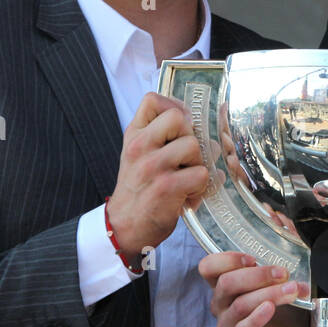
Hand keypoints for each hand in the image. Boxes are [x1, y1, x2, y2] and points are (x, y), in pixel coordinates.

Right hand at [106, 92, 210, 263]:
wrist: (125, 226)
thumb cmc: (139, 187)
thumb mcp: (138, 153)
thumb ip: (160, 133)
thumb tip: (197, 119)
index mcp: (134, 135)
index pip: (152, 100)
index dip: (174, 108)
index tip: (181, 126)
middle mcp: (140, 147)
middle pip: (180, 118)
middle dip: (191, 137)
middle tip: (185, 159)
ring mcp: (152, 167)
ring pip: (194, 145)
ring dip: (198, 163)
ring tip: (187, 177)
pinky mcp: (166, 187)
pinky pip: (202, 173)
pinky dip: (202, 186)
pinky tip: (189, 194)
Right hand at [199, 252, 308, 326]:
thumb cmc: (280, 305)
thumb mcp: (278, 278)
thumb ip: (278, 253)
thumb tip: (284, 224)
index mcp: (224, 284)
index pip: (208, 267)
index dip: (226, 260)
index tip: (252, 258)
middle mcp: (220, 303)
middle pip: (227, 284)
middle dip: (258, 275)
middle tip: (283, 273)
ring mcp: (226, 325)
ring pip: (240, 305)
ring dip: (269, 294)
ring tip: (292, 290)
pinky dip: (257, 318)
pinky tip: (270, 308)